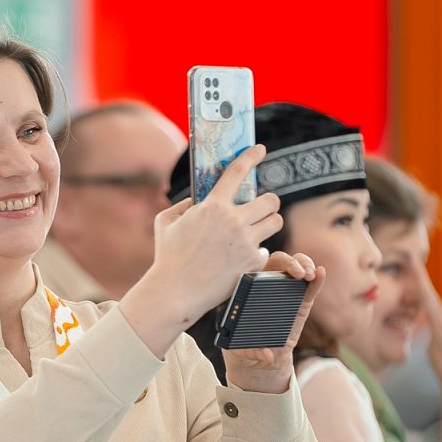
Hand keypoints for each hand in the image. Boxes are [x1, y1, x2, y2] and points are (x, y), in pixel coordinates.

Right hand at [119, 145, 282, 356]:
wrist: (176, 291)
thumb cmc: (167, 257)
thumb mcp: (165, 223)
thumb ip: (182, 207)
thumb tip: (196, 201)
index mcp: (212, 206)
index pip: (237, 171)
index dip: (251, 156)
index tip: (261, 150)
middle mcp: (233, 220)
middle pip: (271, 200)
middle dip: (269, 203)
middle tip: (261, 209)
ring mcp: (246, 242)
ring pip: (276, 222)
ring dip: (269, 224)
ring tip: (257, 231)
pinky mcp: (253, 262)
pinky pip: (267, 250)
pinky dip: (258, 253)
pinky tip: (243, 260)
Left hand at [223, 251, 322, 394]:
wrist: (259, 360)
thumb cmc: (243, 349)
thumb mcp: (243, 352)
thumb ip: (253, 352)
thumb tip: (268, 354)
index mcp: (248, 292)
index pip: (257, 267)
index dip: (267, 264)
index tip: (278, 273)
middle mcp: (267, 288)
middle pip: (280, 263)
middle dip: (292, 263)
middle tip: (300, 274)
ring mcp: (286, 294)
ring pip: (296, 269)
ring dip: (306, 265)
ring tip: (311, 275)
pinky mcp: (301, 304)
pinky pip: (309, 289)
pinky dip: (317, 280)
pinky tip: (321, 273)